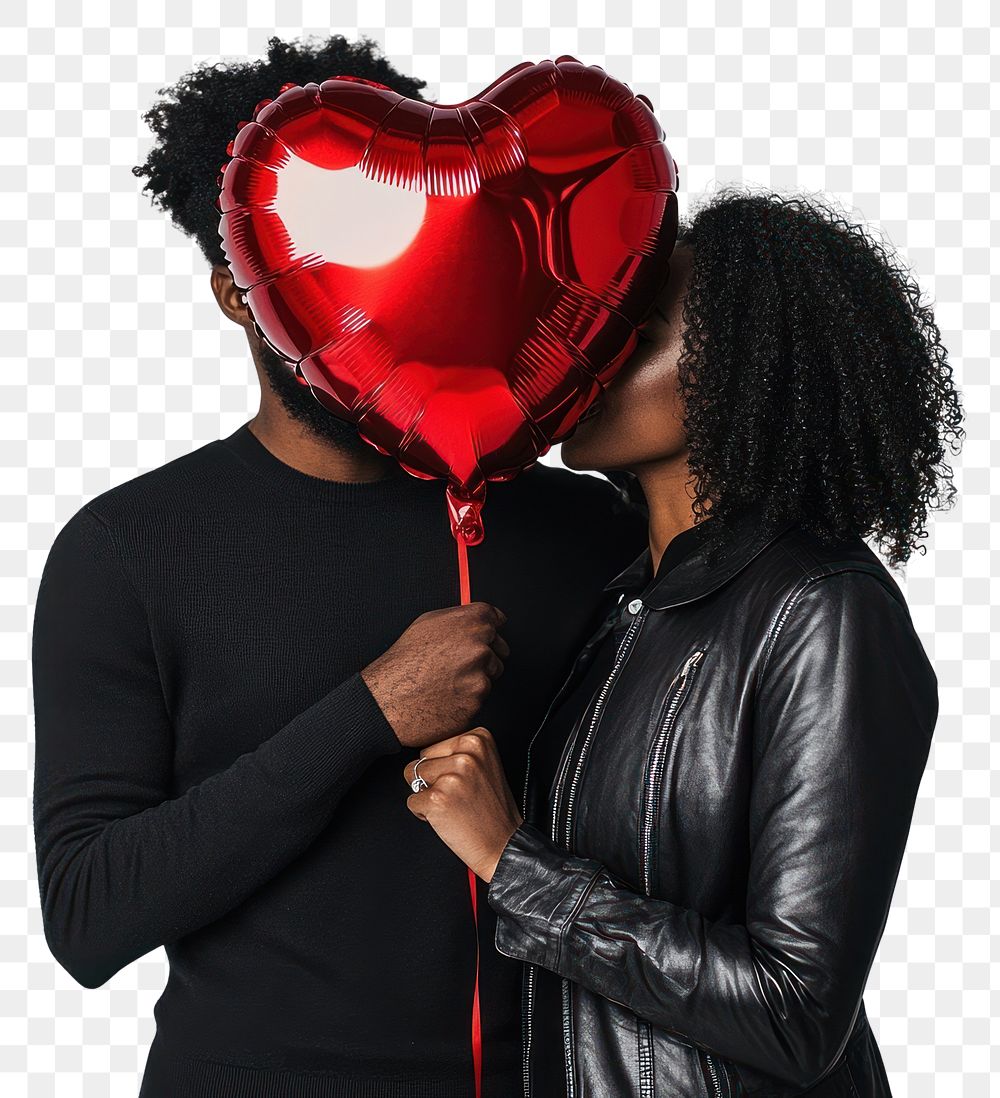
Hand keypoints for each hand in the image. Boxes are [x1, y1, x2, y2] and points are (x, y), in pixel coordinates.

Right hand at [361, 603, 508, 748]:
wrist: (388, 700)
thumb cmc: (403, 662)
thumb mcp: (426, 624)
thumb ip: (459, 617)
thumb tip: (478, 617)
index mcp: (470, 622)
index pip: (496, 619)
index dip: (488, 628)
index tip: (485, 635)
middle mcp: (479, 646)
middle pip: (499, 648)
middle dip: (485, 654)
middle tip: (458, 663)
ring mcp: (480, 675)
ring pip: (492, 674)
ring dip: (477, 677)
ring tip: (447, 680)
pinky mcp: (477, 701)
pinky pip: (481, 697)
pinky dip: (468, 698)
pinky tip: (447, 696)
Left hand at [403, 727, 523, 881]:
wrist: (504, 844)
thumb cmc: (492, 809)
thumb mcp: (485, 764)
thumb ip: (458, 751)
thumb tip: (423, 753)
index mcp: (478, 739)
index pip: (433, 747)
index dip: (443, 768)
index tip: (464, 782)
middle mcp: (466, 753)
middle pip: (421, 760)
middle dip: (432, 780)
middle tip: (458, 796)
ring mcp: (452, 776)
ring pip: (412, 777)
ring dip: (426, 795)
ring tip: (452, 805)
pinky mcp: (438, 798)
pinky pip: (412, 801)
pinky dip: (423, 813)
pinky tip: (447, 818)